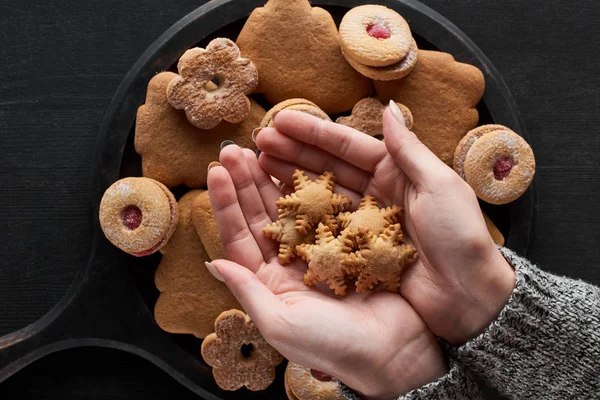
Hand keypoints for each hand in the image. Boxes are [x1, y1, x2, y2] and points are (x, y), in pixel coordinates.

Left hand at [206, 145, 446, 398]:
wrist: (392, 352)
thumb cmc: (333, 345)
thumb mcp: (281, 323)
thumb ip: (247, 291)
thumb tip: (212, 262)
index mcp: (269, 283)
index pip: (238, 236)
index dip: (226, 204)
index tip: (216, 172)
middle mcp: (290, 264)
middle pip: (260, 216)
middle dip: (246, 182)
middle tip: (235, 150)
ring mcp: (318, 251)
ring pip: (290, 208)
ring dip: (275, 179)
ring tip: (262, 149)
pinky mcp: (346, 243)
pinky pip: (324, 210)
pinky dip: (313, 188)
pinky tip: (303, 166)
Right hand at [255, 105, 515, 344]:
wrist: (469, 298)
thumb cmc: (460, 238)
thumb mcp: (440, 186)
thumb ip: (408, 149)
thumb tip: (389, 107)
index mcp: (397, 172)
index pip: (348, 146)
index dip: (313, 132)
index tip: (281, 121)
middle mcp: (377, 193)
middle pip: (328, 167)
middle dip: (294, 152)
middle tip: (259, 142)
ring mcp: (364, 223)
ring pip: (322, 195)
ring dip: (292, 180)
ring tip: (260, 166)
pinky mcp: (357, 251)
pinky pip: (325, 228)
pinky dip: (302, 217)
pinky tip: (276, 207)